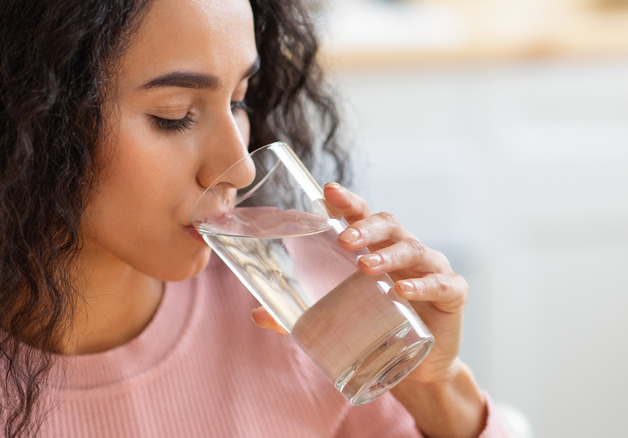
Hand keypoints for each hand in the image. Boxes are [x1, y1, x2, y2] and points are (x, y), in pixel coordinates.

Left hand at [251, 182, 466, 383]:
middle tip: (344, 239)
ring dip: (389, 254)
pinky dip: (423, 286)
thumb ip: (299, 316)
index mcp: (376, 248)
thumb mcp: (337, 319)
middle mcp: (404, 251)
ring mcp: (431, 269)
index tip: (328, 191)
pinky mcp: (453, 294)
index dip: (348, 201)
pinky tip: (403, 292)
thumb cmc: (375, 328)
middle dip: (366, 227)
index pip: (362, 215)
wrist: (416, 368)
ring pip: (414, 249)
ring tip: (366, 267)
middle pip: (389, 224)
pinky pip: (442, 283)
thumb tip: (256, 314)